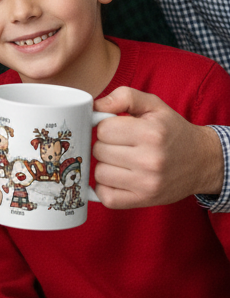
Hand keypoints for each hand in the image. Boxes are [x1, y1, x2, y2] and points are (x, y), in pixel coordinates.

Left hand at [93, 87, 224, 207]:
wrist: (203, 161)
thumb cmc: (172, 131)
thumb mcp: (153, 105)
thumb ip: (123, 96)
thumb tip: (94, 106)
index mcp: (150, 133)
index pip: (103, 129)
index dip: (106, 127)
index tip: (118, 129)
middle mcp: (150, 160)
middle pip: (99, 150)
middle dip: (105, 145)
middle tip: (122, 145)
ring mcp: (147, 184)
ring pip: (99, 173)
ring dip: (105, 166)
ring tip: (121, 161)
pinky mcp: (144, 200)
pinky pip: (106, 197)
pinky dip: (105, 188)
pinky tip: (116, 178)